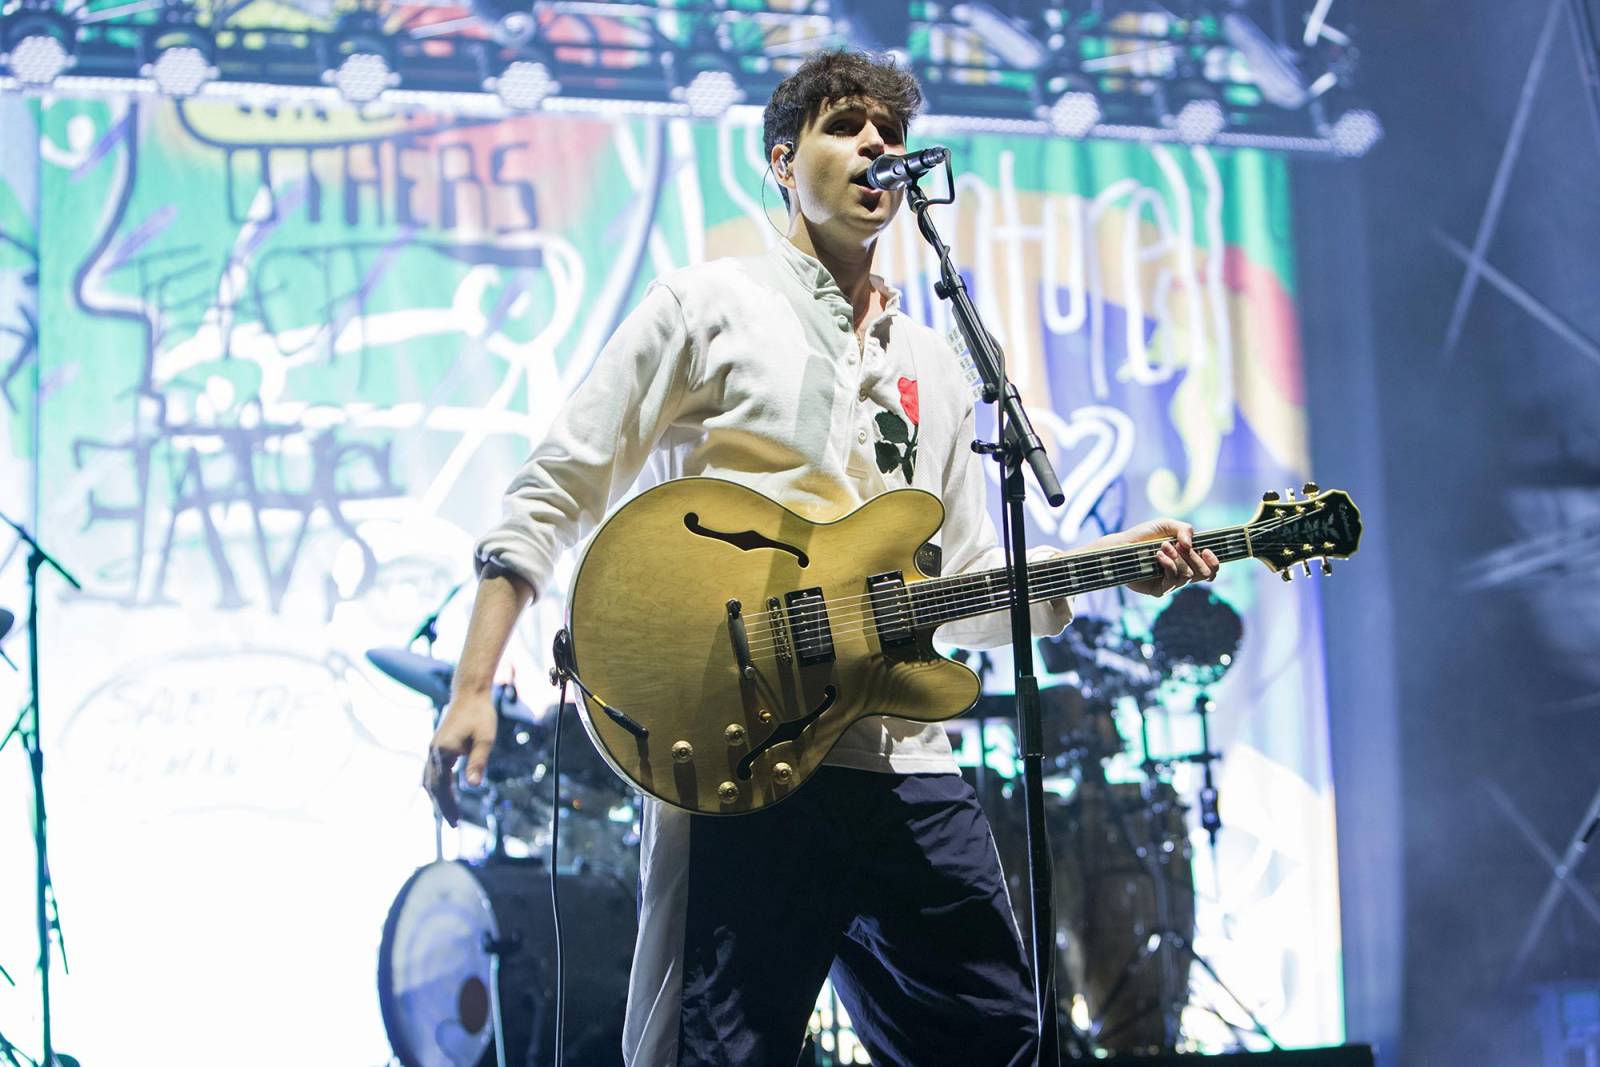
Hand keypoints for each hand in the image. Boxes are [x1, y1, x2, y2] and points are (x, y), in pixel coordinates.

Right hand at [423, 691, 497, 826]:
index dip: (447, 806)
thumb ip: (477, 762)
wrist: (469, 694)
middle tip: (453, 825)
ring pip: (429, 780)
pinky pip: (432, 771)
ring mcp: (433, 749)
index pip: (442, 786)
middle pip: (433, 786)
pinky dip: (437, 786)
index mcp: (443, 752)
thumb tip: (472, 786)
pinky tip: (446, 793)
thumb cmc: (480, 715)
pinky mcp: (437, 746)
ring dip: (437, 797)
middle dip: (441, 806)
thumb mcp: (485, 739)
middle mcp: (433, 752)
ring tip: (448, 813)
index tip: (455, 822)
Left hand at [1118, 518, 1219, 596]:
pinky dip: (1168, 564)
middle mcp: (1183, 572)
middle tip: (1181, 546)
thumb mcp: (1166, 525)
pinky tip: (1158, 555)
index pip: (1211, 569)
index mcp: (1189, 559)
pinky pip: (1173, 580)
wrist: (1121, 545)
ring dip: (1177, 558)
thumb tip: (1191, 545)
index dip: (1214, 562)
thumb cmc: (1144, 535)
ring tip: (1163, 546)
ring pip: (1187, 575)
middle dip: (1195, 558)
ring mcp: (1172, 583)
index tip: (1206, 550)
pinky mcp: (1160, 590)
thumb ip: (1184, 529)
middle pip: (1204, 574)